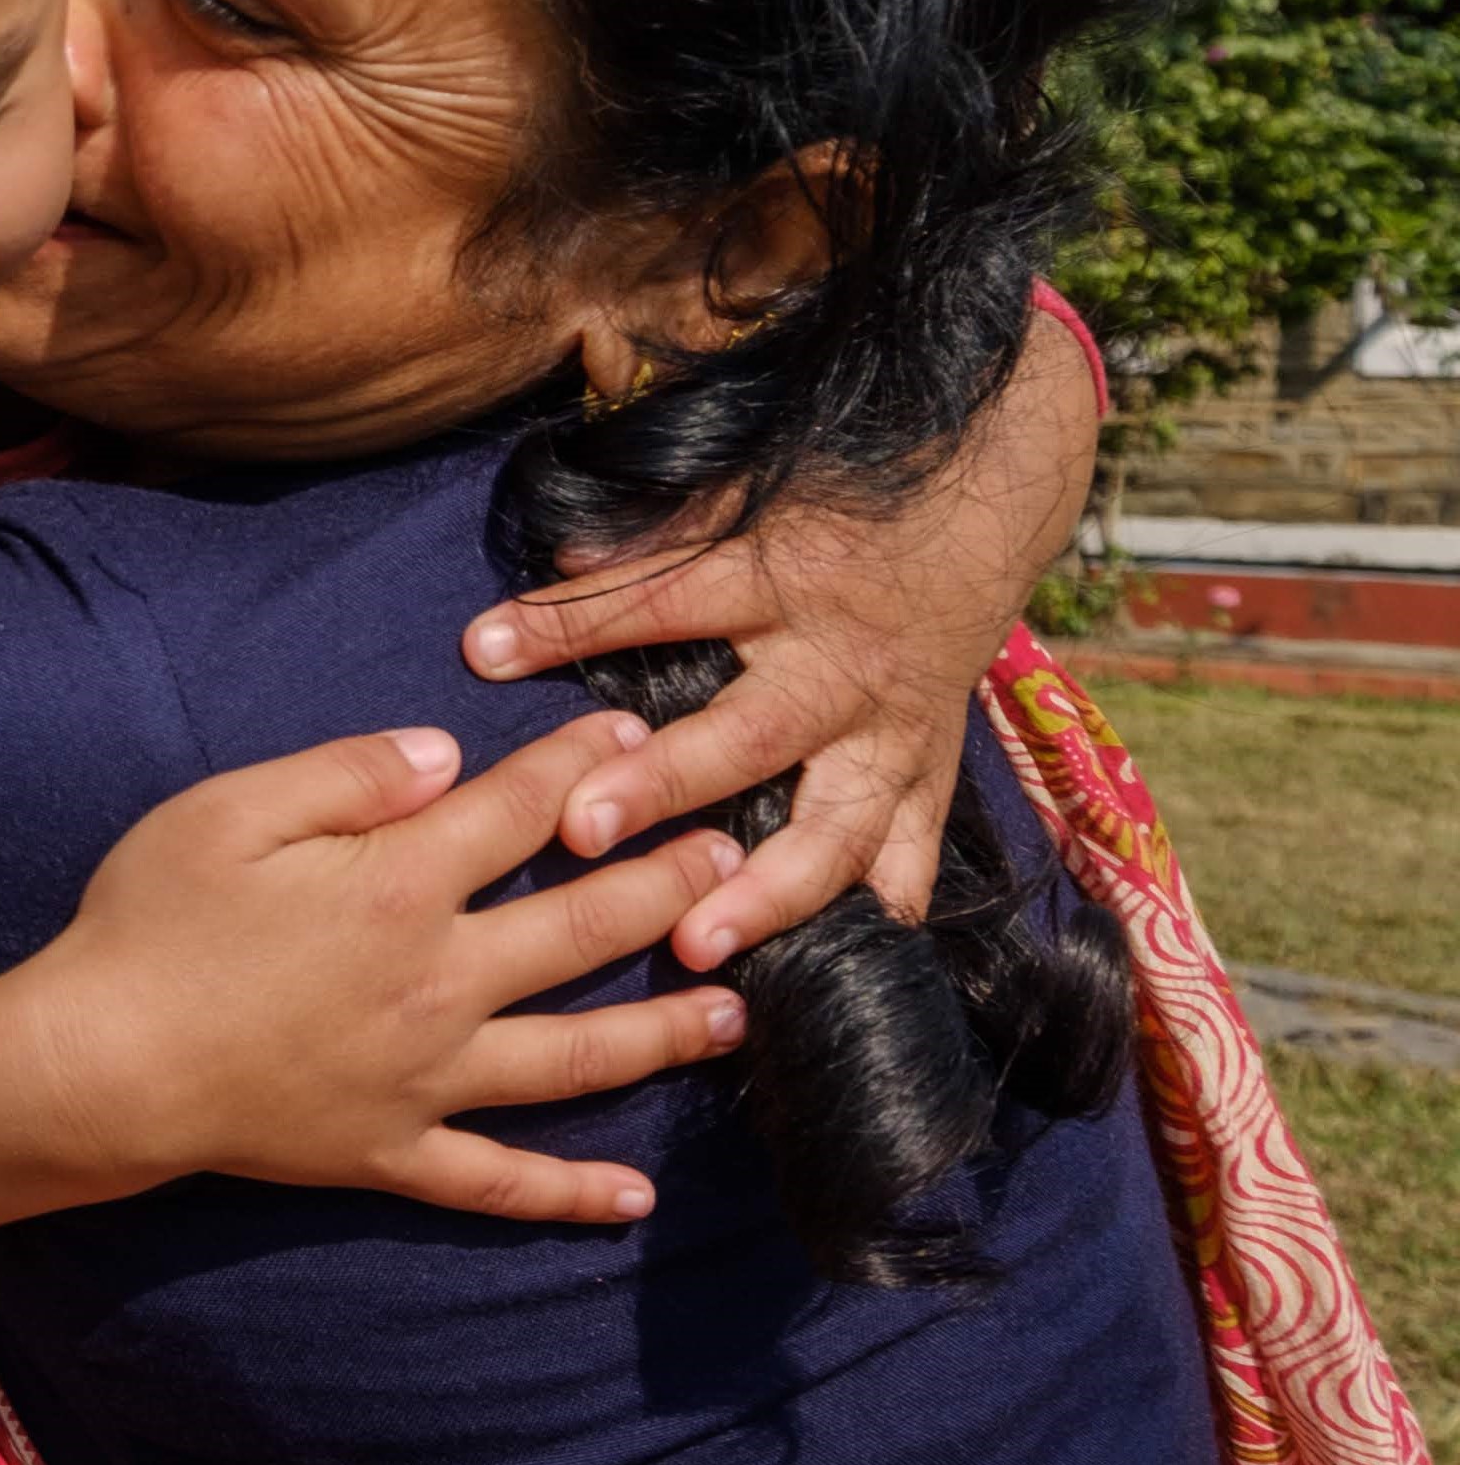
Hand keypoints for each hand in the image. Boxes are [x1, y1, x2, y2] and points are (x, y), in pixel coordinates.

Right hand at [16, 711, 747, 1226]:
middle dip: (665, 886)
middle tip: (735, 860)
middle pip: (581, 929)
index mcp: (395, 887)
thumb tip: (447, 754)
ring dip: (663, 1032)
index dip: (581, 765)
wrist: (95, 1066)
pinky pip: (498, 1180)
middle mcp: (436, 983)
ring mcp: (425, 1078)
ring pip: (574, 1056)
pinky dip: (568, 1193)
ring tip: (734, 1012)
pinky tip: (634, 1197)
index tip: (637, 735)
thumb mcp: (224, 812)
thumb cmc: (144, 925)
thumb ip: (343, 774)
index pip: (518, 812)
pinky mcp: (393, 1150)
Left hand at [455, 298, 1100, 968]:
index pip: (661, 601)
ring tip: (696, 942)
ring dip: (769, 892)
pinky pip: (910, 857)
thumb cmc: (840, 500)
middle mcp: (837, 666)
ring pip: (836, 824)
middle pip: (748, 735)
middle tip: (581, 830)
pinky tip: (824, 971)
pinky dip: (876, 913)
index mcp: (780, 580)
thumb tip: (549, 560)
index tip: (485, 648)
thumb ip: (655, 535)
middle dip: (665, 785)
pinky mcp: (930, 774)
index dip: (572, 624)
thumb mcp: (747, 493)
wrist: (980, 507)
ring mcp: (893, 732)